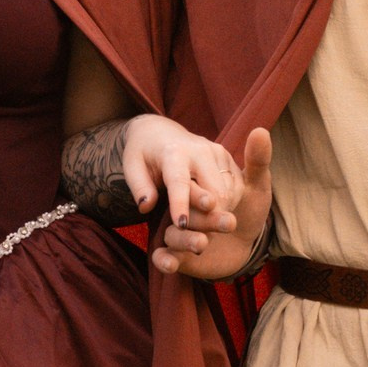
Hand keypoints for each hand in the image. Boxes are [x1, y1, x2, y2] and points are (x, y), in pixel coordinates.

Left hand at [119, 115, 242, 235]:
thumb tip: (146, 206)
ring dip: (217, 213)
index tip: (181, 225)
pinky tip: (210, 208)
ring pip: (228, 194)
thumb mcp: (132, 166)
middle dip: (207, 217)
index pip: (180, 181)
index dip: (181, 204)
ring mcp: (218, 152)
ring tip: (199, 219)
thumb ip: (139, 187)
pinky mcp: (228, 157)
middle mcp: (200, 150)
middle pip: (214, 192)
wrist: (161, 132)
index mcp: (174, 152)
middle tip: (193, 234)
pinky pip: (235, 188)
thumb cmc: (143, 154)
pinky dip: (226, 204)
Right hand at [153, 128, 272, 280]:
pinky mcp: (174, 252)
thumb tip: (260, 131)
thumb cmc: (248, 208)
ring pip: (171, 233)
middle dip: (199, 218)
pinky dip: (164, 260)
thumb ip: (257, 162)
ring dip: (185, 240)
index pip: (193, 185)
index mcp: (196, 182)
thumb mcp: (256, 186)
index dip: (205, 195)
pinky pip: (161, 257)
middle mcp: (183, 205)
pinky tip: (172, 264)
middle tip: (225, 224)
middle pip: (183, 210)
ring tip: (204, 245)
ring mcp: (176, 229)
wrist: (244, 244)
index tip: (216, 202)